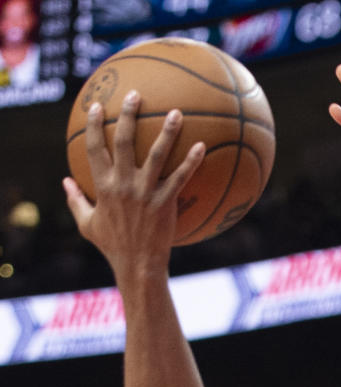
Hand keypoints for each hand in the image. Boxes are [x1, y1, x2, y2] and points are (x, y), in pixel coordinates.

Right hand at [62, 90, 204, 278]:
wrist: (137, 266)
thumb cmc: (113, 246)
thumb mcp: (88, 224)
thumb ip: (75, 200)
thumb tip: (64, 181)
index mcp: (103, 186)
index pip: (94, 147)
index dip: (95, 125)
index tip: (97, 105)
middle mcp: (123, 184)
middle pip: (125, 141)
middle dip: (128, 114)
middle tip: (136, 94)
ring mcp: (145, 192)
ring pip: (157, 155)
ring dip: (167, 131)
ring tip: (176, 112)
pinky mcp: (165, 203)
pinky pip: (180, 178)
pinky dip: (192, 162)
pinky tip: (202, 146)